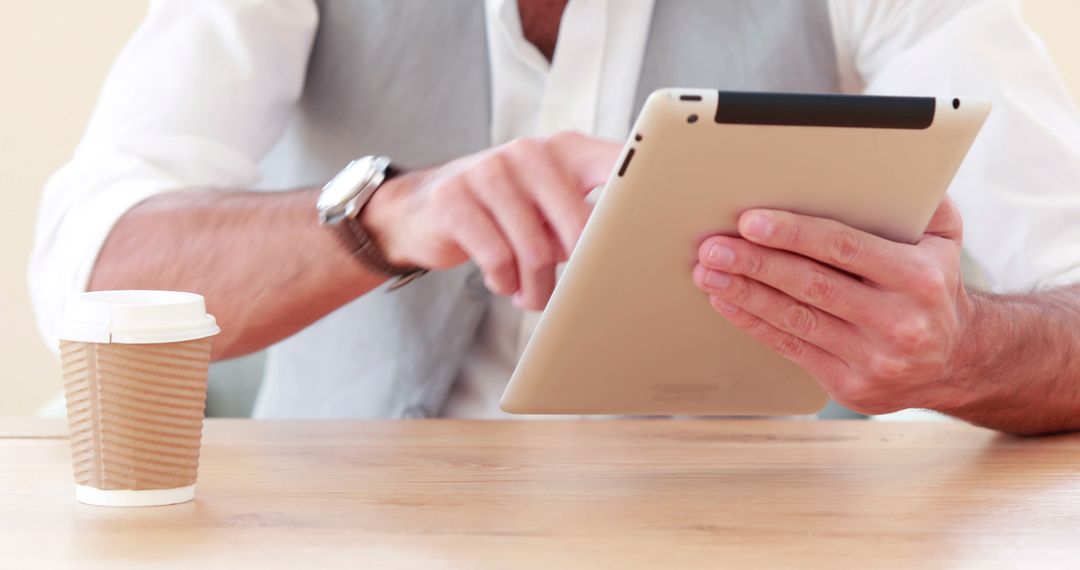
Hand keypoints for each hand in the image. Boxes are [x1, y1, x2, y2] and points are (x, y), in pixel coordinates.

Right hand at [363, 131, 619, 309]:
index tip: (652, 235)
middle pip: (577, 223)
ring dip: (538, 288)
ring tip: (532, 297)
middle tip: (576, 295)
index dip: (639, 198)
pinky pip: (496, 258)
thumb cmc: (504, 214)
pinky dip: (504, 282)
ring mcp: (488, 171)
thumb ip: (584, 217)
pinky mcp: (454, 199)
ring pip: (534, 250)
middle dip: (579, 269)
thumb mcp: (547, 205)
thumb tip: (623, 256)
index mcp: (565, 149)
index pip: (616, 166)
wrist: (423, 209)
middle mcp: (528, 152)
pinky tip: (501, 282)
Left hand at [692, 199, 976, 414]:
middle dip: (755, 263)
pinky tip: (727, 300)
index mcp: (919, 278)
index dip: (793, 234)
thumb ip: (922, 201)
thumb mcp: (944, 239)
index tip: (750, 221)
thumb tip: (890, 165)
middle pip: (811, 285)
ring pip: (794, 318)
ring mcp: (874, 358)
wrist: (957, 361)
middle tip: (713, 246)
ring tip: (709, 271)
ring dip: (744, 293)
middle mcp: (899, 321)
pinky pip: (790, 346)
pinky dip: (753, 322)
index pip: (845, 248)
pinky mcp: (850, 385)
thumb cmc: (935, 286)